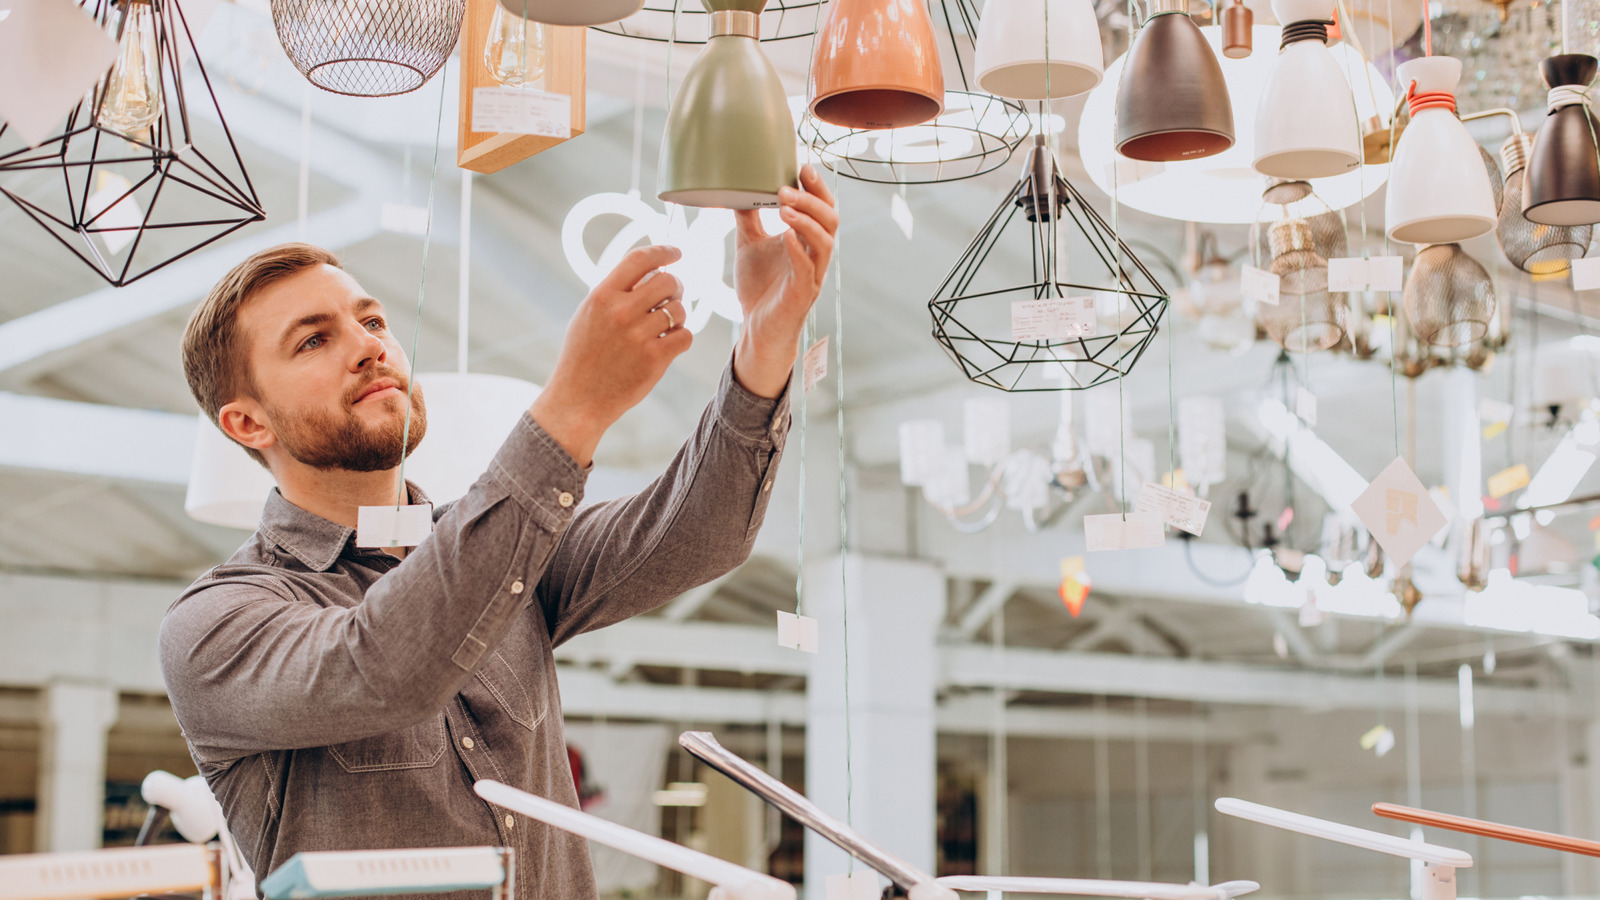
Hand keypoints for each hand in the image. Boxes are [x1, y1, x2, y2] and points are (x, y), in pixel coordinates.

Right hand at [531, 245, 690, 465]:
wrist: (578, 399)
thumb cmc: (584, 355)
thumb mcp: (589, 315)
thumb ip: (615, 292)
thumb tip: (651, 270)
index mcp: (602, 296)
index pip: (639, 259)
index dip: (663, 251)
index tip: (675, 252)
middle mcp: (620, 312)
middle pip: (667, 281)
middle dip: (675, 286)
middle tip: (671, 297)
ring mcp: (638, 335)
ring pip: (679, 309)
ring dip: (677, 316)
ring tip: (664, 327)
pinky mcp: (654, 358)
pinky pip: (685, 335)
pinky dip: (681, 338)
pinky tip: (667, 344)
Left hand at [731, 165, 839, 397]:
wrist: (756, 328)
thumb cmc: (759, 287)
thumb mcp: (750, 244)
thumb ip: (749, 218)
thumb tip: (736, 187)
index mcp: (808, 241)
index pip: (823, 208)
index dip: (817, 187)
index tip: (802, 166)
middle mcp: (816, 256)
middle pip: (830, 221)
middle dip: (812, 200)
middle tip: (787, 186)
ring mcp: (812, 275)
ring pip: (824, 243)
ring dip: (806, 221)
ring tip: (784, 206)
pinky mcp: (802, 294)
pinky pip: (808, 269)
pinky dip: (799, 250)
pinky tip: (786, 236)